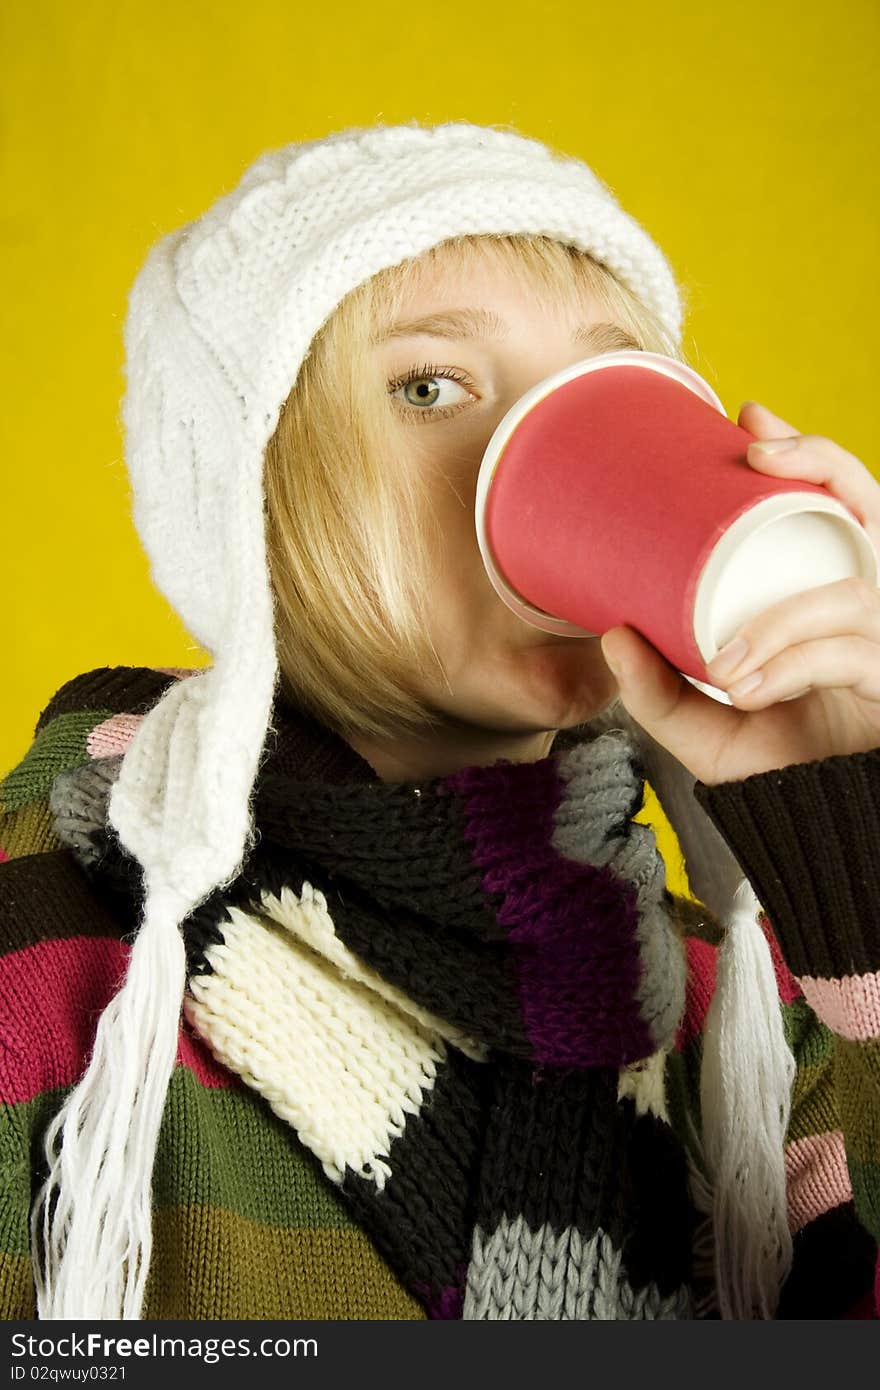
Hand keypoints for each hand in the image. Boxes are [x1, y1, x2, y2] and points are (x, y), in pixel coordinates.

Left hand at [600, 401, 879, 785]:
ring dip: (777, 620)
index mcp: (825, 596)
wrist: (827, 828)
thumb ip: (659, 692)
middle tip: (754, 453)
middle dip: (818, 464)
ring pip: (850, 590)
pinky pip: (849, 652)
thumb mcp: (705, 731)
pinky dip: (792, 664)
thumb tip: (611, 634)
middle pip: (867, 505)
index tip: (747, 418)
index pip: (833, 504)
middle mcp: (866, 602)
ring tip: (723, 666)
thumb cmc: (783, 767)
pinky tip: (750, 688)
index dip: (803, 453)